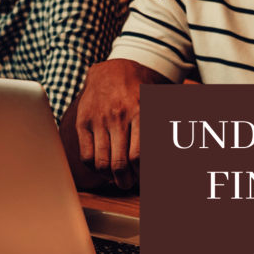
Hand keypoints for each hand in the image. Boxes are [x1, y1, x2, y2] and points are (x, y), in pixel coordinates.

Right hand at [74, 59, 168, 188]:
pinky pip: (86, 156)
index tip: (143, 179)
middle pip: (120, 164)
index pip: (139, 156)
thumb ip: (160, 127)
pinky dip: (94, 168)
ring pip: (102, 164)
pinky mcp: (82, 122)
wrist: (111, 70)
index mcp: (139, 112)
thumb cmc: (137, 91)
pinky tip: (102, 165)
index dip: (141, 175)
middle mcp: (118, 117)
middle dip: (126, 181)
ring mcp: (98, 120)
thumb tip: (171, 158)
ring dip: (111, 178)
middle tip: (129, 183)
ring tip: (116, 177)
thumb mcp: (154, 103)